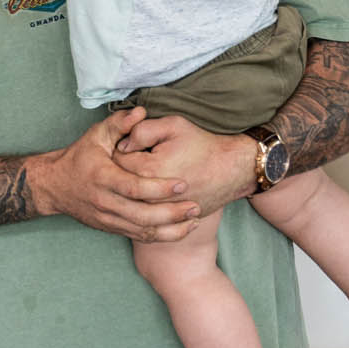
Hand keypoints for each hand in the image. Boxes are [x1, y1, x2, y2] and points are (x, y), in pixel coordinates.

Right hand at [32, 109, 201, 240]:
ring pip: (143, 231)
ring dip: (171, 229)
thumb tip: (141, 112)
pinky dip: (162, 236)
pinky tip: (181, 229)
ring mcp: (108, 218)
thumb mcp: (96, 136)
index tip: (183, 183)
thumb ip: (119, 124)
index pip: (134, 187)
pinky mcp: (112, 228)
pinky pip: (139, 237)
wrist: (55, 187)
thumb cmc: (79, 158)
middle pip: (142, 215)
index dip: (159, 188)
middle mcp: (105, 202)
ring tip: (194, 220)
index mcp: (102, 177)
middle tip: (195, 206)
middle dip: (171, 213)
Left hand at [114, 111, 258, 216]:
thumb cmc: (202, 145)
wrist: (231, 170)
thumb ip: (142, 129)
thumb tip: (123, 144)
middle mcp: (151, 195)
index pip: (116, 160)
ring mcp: (160, 212)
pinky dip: (144, 205)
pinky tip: (151, 193)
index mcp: (148, 169)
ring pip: (131, 201)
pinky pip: (145, 215)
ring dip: (132, 189)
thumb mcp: (174, 126)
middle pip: (121, 183)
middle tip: (137, 159)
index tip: (132, 144)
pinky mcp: (169, 222)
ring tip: (145, 175)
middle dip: (123, 170)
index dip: (121, 148)